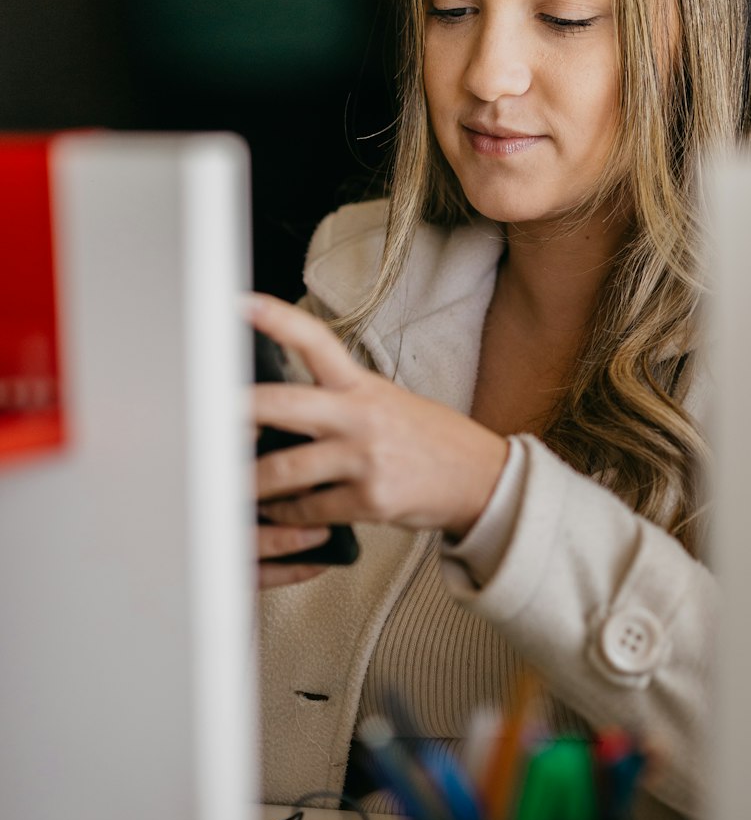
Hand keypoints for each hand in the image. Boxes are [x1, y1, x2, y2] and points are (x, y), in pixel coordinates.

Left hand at [248, 293, 508, 585]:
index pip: (315, 341)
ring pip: (285, 470)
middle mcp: (360, 416)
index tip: (238, 304)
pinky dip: (289, 516)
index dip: (276, 319)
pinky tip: (283, 515)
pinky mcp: (369, 499)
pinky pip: (309, 509)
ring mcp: (364, 458)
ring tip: (233, 486)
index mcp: (361, 386)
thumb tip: (276, 411)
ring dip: (253, 483)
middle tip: (200, 418)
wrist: (480, 478)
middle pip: (282, 405)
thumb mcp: (385, 402)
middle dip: (236, 412)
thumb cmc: (426, 439)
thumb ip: (337, 401)